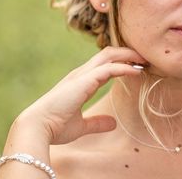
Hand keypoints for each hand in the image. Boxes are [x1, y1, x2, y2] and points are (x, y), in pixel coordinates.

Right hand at [16, 47, 146, 144]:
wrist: (37, 127)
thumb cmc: (54, 127)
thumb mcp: (81, 126)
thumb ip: (96, 122)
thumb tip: (113, 123)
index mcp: (80, 81)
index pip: (103, 64)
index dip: (120, 62)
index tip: (137, 67)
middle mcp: (81, 73)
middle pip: (108, 53)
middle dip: (127, 53)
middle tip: (144, 59)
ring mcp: (82, 74)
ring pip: (109, 55)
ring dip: (129, 56)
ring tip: (144, 60)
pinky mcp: (85, 80)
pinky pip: (109, 68)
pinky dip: (124, 68)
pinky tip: (136, 71)